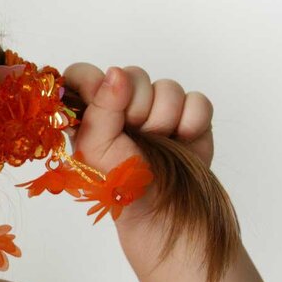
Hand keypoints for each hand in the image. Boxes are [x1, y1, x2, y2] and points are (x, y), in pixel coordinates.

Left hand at [61, 64, 214, 172]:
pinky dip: (191, 122)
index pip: (84, 74)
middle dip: (135, 106)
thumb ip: (99, 107)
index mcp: (94, 109)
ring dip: (163, 118)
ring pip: (167, 87)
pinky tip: (181, 140)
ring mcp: (160, 108)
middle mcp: (125, 104)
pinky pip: (197, 100)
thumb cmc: (120, 183)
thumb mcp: (95, 148)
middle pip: (133, 74)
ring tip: (157, 141)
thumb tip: (116, 73)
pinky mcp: (190, 116)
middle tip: (133, 132)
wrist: (160, 208)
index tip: (97, 93)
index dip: (92, 79)